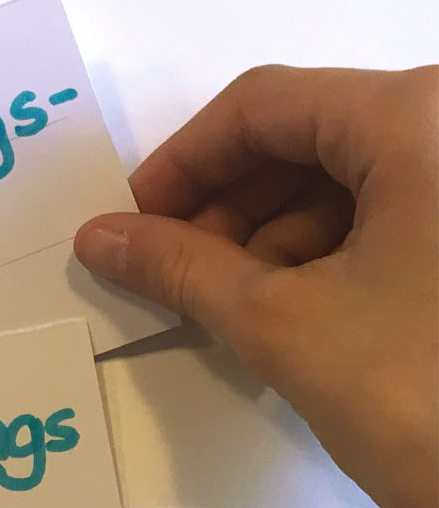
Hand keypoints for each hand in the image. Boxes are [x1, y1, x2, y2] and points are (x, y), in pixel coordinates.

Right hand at [74, 64, 437, 507]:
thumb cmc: (427, 401)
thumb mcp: (286, 325)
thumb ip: (181, 266)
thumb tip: (101, 237)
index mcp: (419, 117)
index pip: (265, 106)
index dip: (182, 164)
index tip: (133, 225)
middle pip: (311, 138)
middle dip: (229, 206)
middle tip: (176, 276)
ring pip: (354, 181)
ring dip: (277, 236)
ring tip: (230, 308)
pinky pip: (397, 217)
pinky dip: (334, 255)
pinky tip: (295, 313)